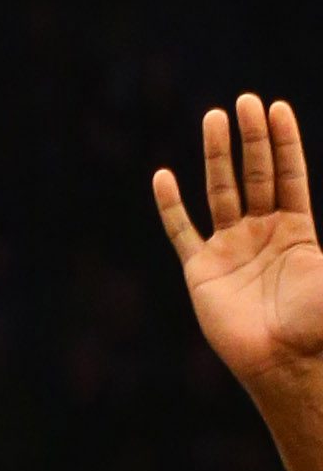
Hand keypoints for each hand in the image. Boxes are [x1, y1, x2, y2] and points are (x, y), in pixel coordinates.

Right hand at [155, 95, 322, 391]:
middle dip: (252, 140)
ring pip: (220, 191)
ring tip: (215, 117)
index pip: (290, 178)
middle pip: (255, 176)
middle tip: (247, 101)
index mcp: (296, 234)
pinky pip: (182, 231)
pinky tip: (163, 176)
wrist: (286, 368)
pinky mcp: (201, 270)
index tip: (278, 108)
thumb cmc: (317, 326)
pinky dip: (171, 204)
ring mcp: (230, 249)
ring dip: (217, 155)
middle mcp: (261, 234)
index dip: (285, 144)